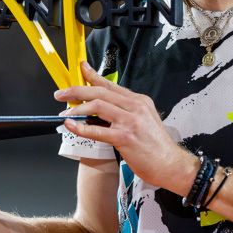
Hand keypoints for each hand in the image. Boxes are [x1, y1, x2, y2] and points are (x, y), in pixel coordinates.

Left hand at [56, 63, 195, 193]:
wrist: (171, 164)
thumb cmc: (156, 146)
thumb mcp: (144, 121)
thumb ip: (126, 112)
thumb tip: (100, 110)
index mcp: (139, 101)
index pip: (111, 85)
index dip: (93, 75)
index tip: (81, 68)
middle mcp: (135, 107)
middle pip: (101, 92)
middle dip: (77, 90)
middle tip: (61, 94)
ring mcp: (131, 121)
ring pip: (97, 105)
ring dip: (77, 108)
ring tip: (65, 112)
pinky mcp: (125, 137)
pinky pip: (97, 130)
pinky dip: (81, 128)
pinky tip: (71, 126)